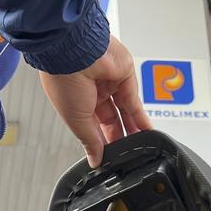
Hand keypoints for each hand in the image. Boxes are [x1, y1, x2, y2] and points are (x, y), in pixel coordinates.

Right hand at [38, 33, 151, 167]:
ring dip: (131, 129)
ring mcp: (109, 81)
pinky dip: (141, 116)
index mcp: (75, 99)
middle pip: (109, 119)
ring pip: (124, 110)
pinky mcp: (125, 75)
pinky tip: (146, 131)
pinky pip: (135, 100)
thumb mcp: (76, 120)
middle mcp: (92, 90)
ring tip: (138, 147)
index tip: (105, 157)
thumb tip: (94, 160)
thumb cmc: (64, 79)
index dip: (99, 142)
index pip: (91, 125)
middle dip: (117, 137)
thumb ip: (89, 141)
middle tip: (123, 154)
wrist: (74, 51)